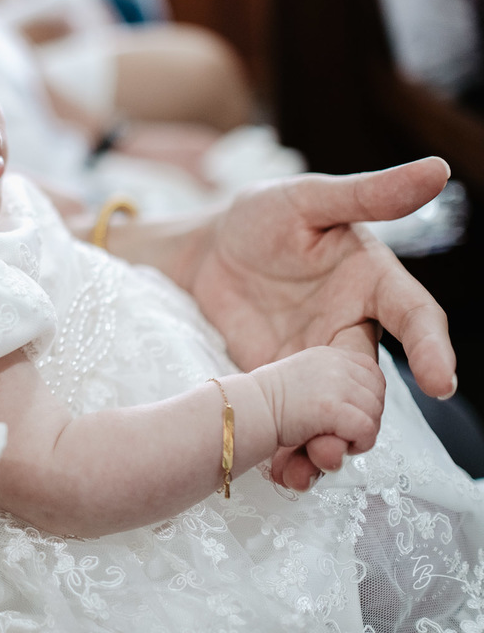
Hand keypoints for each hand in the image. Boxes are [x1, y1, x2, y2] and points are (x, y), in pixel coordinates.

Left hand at [180, 158, 455, 487]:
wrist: (200, 250)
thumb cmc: (260, 214)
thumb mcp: (306, 198)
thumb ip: (367, 194)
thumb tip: (437, 170)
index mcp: (372, 283)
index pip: (414, 318)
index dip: (431, 348)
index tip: (441, 380)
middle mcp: (351, 328)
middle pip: (374, 381)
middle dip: (368, 416)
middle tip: (349, 443)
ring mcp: (313, 359)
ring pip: (338, 410)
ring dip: (331, 441)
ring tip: (313, 465)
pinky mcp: (277, 381)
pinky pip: (294, 420)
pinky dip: (290, 447)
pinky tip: (280, 472)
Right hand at [251, 345, 386, 471]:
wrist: (244, 412)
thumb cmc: (267, 405)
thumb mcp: (305, 384)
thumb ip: (334, 389)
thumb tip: (363, 410)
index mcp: (330, 355)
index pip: (373, 375)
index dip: (365, 401)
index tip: (344, 414)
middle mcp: (336, 363)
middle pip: (377, 396)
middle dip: (364, 419)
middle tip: (338, 431)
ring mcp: (335, 383)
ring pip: (374, 415)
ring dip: (358, 434)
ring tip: (332, 438)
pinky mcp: (332, 407)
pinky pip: (366, 430)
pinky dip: (356, 444)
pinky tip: (332, 444)